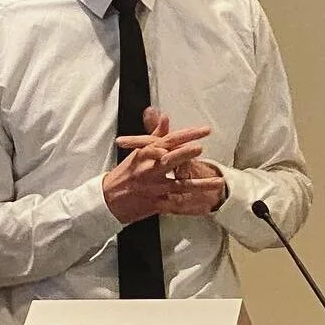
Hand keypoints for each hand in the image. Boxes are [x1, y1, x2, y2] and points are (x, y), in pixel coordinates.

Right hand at [110, 108, 226, 218]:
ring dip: (199, 185)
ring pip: (179, 185)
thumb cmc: (125, 174)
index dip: (187, 135)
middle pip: (169, 160)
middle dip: (185, 154)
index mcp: (146, 155)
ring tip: (217, 183)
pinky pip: (176, 206)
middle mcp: (150, 170)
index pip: (169, 141)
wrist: (107, 200)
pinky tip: (206, 208)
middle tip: (200, 148)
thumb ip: (156, 135)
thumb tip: (164, 116)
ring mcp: (153, 188)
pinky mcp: (155, 204)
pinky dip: (191, 208)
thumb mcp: (138, 152)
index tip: (204, 131)